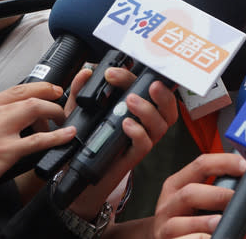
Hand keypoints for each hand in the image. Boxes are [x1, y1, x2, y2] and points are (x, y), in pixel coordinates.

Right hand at [0, 82, 75, 201]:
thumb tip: (2, 120)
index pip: (15, 90)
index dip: (39, 87)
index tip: (51, 89)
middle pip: (30, 96)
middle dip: (51, 97)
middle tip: (61, 103)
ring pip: (36, 110)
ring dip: (55, 113)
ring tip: (63, 121)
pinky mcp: (4, 152)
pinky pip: (38, 140)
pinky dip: (57, 136)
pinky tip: (68, 135)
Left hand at [67, 67, 178, 219]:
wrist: (77, 173)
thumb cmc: (85, 141)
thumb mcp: (79, 113)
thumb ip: (80, 92)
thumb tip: (85, 74)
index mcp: (138, 108)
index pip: (149, 89)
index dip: (138, 78)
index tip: (114, 72)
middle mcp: (145, 123)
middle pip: (168, 107)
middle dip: (164, 94)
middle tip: (150, 84)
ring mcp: (142, 140)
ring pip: (161, 124)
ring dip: (149, 110)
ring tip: (130, 101)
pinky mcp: (133, 156)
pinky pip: (145, 144)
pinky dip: (138, 132)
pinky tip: (126, 124)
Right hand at [153, 153, 245, 238]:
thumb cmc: (192, 219)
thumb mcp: (201, 200)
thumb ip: (223, 192)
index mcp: (179, 183)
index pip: (202, 164)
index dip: (227, 163)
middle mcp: (169, 203)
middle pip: (190, 192)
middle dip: (219, 196)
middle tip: (240, 202)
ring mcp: (165, 226)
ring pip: (181, 222)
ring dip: (206, 222)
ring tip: (221, 223)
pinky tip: (210, 238)